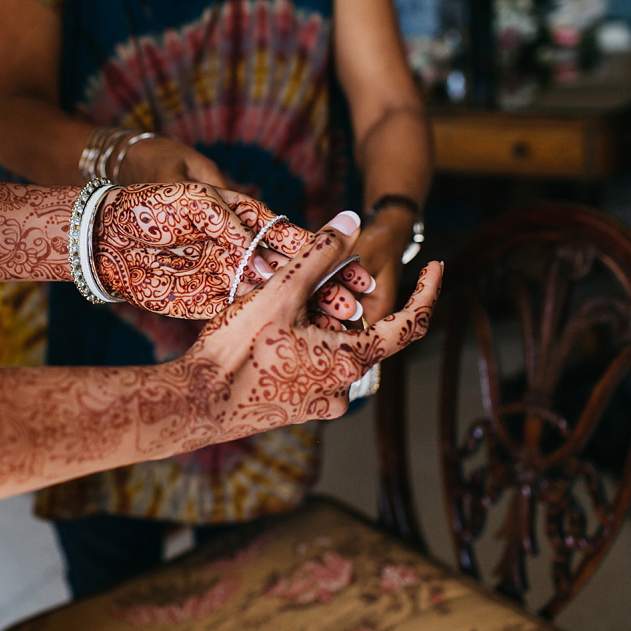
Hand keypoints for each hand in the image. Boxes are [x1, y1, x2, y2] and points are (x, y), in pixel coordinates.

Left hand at [103, 137, 372, 323]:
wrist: (103, 233)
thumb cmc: (149, 204)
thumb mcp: (193, 201)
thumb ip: (230, 228)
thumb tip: (261, 264)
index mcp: (243, 216)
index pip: (294, 237)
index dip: (328, 254)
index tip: (357, 270)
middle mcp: (241, 249)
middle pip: (294, 273)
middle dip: (328, 290)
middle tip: (358, 312)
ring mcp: (225, 277)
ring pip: (276, 300)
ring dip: (307, 316)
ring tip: (337, 335)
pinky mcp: (206, 301)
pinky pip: (245, 317)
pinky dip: (271, 331)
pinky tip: (295, 345)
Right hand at [187, 214, 441, 426]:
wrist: (194, 405)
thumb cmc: (237, 351)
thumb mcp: (280, 293)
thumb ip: (319, 254)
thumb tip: (351, 219)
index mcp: (350, 360)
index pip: (409, 324)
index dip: (427, 291)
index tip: (436, 266)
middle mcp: (341, 388)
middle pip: (360, 334)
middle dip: (343, 302)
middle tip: (315, 279)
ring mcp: (316, 404)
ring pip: (332, 354)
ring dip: (319, 327)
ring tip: (282, 304)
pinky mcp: (292, 411)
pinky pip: (310, 373)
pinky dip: (301, 349)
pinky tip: (271, 335)